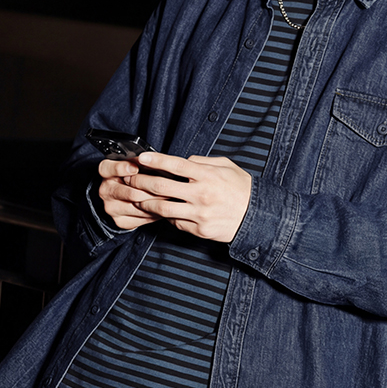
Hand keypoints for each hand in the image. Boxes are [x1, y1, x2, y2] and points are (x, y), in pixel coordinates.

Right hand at [98, 157, 163, 230]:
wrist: (122, 199)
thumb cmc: (131, 178)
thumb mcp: (134, 165)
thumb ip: (141, 162)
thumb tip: (157, 161)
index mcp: (106, 172)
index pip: (109, 169)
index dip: (122, 168)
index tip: (135, 168)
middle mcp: (105, 191)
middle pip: (131, 192)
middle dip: (153, 189)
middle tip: (169, 186)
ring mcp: (112, 208)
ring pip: (139, 206)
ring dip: (158, 201)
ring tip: (170, 196)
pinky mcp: (120, 221)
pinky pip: (143, 217)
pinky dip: (156, 212)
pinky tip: (164, 206)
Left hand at [126, 153, 251, 242]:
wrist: (256, 216)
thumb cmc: (241, 189)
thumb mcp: (226, 166)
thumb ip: (203, 162)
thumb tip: (184, 160)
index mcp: (207, 176)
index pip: (175, 165)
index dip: (155, 160)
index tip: (142, 158)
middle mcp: (201, 194)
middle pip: (162, 187)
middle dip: (141, 182)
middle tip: (130, 178)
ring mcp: (199, 214)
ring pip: (163, 209)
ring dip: (146, 203)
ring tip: (138, 199)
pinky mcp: (199, 229)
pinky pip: (175, 223)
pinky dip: (166, 217)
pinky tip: (160, 212)